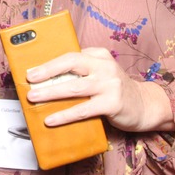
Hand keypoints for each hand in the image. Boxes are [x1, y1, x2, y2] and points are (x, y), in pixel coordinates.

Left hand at [25, 47, 173, 133]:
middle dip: (46, 72)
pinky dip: (64, 115)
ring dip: (51, 93)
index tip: (31, 70)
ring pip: (74, 87)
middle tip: (29, 80)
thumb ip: (81, 72)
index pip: (70, 55)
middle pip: (71, 65)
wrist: (145, 105)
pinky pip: (83, 110)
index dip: (49, 63)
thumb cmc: (114, 90)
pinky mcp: (112, 104)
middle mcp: (105, 67)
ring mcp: (110, 85)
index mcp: (99, 55)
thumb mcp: (100, 73)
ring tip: (34, 98)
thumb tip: (46, 80)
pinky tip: (51, 120)